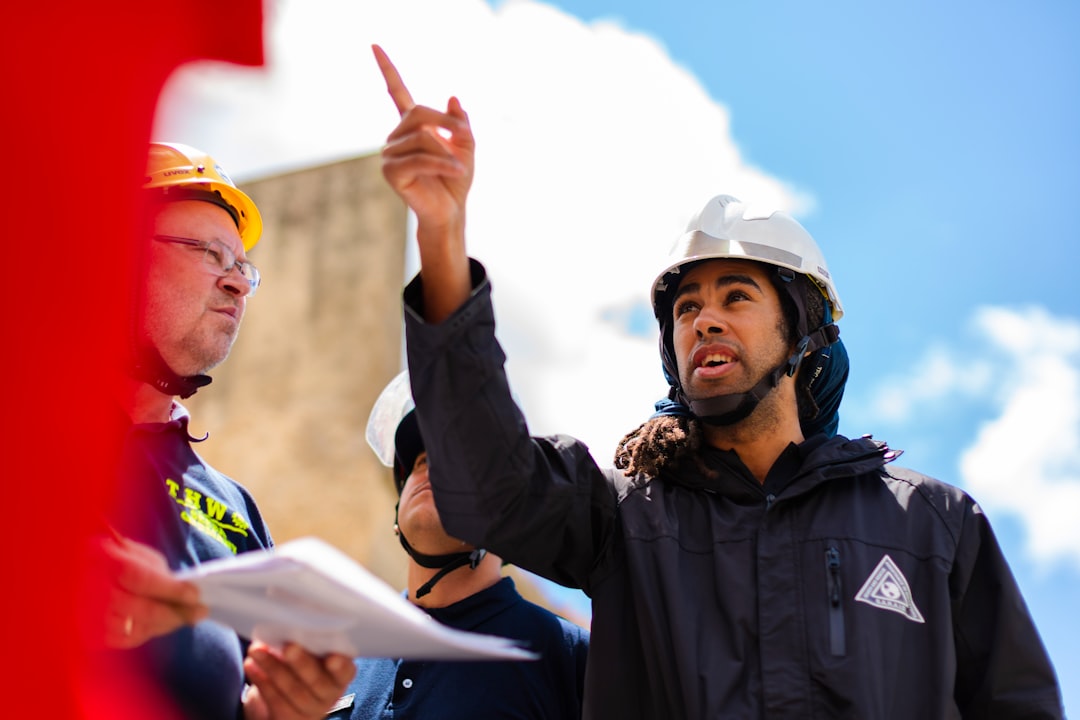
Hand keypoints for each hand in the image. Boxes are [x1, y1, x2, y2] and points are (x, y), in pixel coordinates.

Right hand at [84, 532, 207, 648]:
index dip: (170, 589)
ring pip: (132, 629)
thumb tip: (186, 592)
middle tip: (198, 612)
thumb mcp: (135, 553)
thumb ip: (158, 571)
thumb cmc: (113, 560)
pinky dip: (144, 634)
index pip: (140, 579)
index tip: (195, 595)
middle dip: (174, 613)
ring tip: (181, 618)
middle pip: (138, 609)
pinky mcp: (86, 634)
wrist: (78, 574)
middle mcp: (90, 590)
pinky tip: (158, 625)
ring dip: (163, 625)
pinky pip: (121, 641)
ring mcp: (85, 616)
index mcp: (103, 560)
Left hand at [241, 641, 355, 719]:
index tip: (332, 657)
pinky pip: (275, 701)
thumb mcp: (311, 650)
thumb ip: (306, 638)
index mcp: (341, 674)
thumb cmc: (303, 660)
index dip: (340, 665)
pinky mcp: (289, 718)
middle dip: (301, 663)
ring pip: (293, 691)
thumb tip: (290, 617)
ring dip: (273, 668)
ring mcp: (310, 709)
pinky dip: (262, 682)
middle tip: (288, 646)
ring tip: (256, 650)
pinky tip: (251, 665)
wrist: (289, 693)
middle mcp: (329, 693)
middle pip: (317, 681)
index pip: (345, 670)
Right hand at [373, 43, 473, 231]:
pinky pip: (420, 160)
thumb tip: (452, 98)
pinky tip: (455, 171)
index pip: (396, 93)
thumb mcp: (466, 147)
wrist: (451, 211)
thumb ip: (460, 123)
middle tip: (463, 134)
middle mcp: (396, 138)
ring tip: (458, 167)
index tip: (375, 45)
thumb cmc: (455, 182)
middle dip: (445, 123)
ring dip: (446, 153)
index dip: (387, 69)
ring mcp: (390, 155)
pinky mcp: (391, 173)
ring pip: (422, 139)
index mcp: (412, 128)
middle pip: (418, 114)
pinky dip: (442, 165)